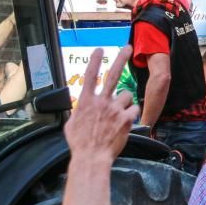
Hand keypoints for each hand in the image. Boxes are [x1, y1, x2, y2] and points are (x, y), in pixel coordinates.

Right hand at [64, 46, 137, 164]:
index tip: (99, 49)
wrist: (91, 157)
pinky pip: (134, 109)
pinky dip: (132, 114)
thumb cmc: (79, 143)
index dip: (94, 61)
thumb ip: (77, 113)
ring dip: (125, 102)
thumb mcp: (71, 125)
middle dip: (121, 58)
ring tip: (119, 114)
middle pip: (113, 74)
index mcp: (86, 101)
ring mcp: (114, 109)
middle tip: (129, 47)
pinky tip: (126, 122)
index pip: (90, 76)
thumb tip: (78, 110)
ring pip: (127, 95)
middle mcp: (101, 101)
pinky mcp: (126, 118)